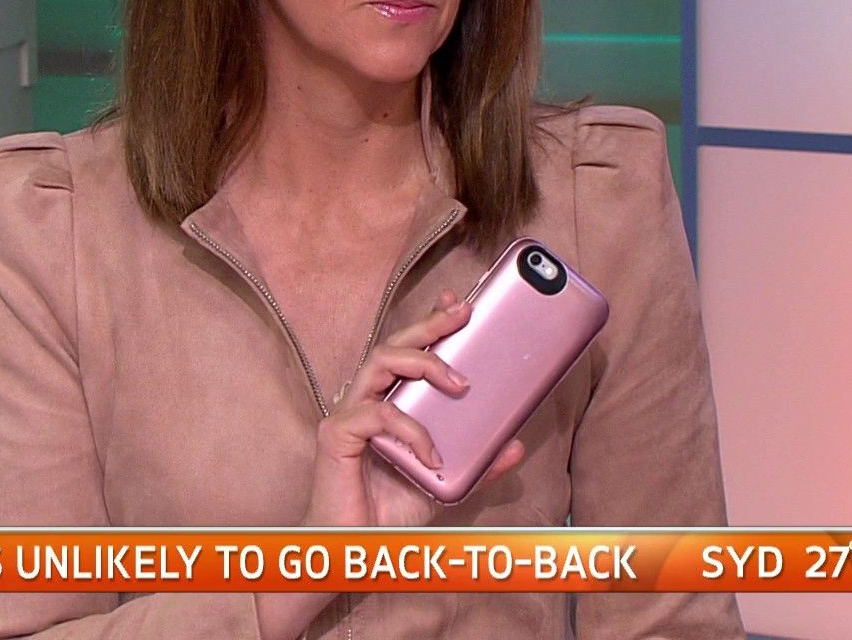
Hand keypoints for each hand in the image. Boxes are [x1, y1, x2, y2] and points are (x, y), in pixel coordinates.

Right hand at [299, 287, 526, 528]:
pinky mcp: (336, 434)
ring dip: (425, 364)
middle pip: (395, 344)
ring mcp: (348, 414)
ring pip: (380, 362)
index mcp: (389, 403)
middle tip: (463, 316)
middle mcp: (365, 400)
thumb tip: (515, 445)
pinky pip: (378, 414)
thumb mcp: (446, 483)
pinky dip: (411, 429)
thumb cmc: (390, 512)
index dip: (431, 322)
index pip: (409, 351)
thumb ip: (478, 464)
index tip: (460, 304)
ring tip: (461, 384)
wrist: (357, 549)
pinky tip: (432, 453)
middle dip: (430, 324)